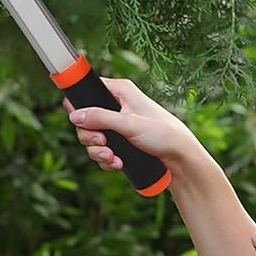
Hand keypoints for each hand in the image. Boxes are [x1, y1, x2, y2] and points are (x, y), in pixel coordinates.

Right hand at [62, 77, 196, 173]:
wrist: (181, 159)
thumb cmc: (163, 134)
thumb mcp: (129, 124)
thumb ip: (100, 118)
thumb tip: (75, 115)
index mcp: (120, 92)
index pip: (89, 91)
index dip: (80, 105)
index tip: (80, 121)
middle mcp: (118, 106)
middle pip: (87, 120)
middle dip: (91, 137)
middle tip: (102, 144)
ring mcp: (119, 126)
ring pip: (94, 138)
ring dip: (98, 152)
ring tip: (112, 158)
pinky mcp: (122, 143)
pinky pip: (103, 150)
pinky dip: (106, 159)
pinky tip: (117, 164)